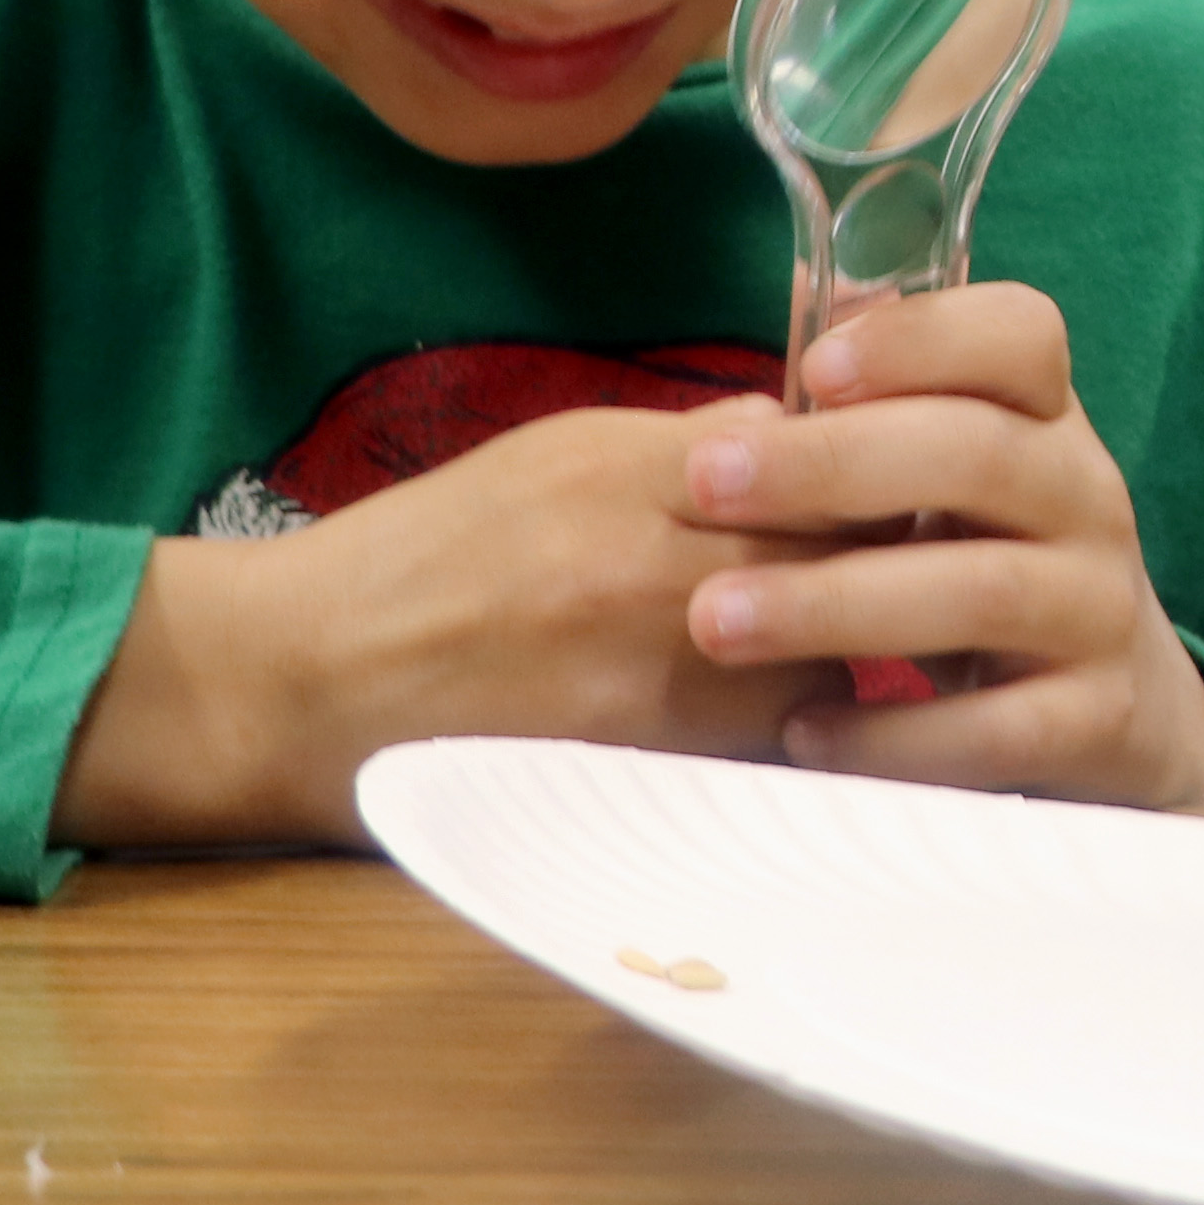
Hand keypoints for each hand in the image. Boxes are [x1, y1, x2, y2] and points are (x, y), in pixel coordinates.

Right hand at [60, 395, 844, 849]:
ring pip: (824, 663)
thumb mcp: (557, 453)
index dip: (879, 470)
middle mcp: (661, 575)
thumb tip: (806, 431)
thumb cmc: (431, 554)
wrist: (305, 680)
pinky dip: (783, 730)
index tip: (898, 474)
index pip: (826, 463)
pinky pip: (765, 748)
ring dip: (841, 652)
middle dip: (881, 561)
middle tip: (896, 564)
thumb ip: (689, 443)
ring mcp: (660, 685)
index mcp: (640, 476)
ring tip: (828, 643)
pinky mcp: (649, 773)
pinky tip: (766, 715)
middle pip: (848, 561)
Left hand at [676, 284, 1203, 813]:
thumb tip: (783, 326)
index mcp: (1046, 420)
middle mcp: (1088, 497)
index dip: (919, 340)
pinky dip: (895, 735)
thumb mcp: (946, 476)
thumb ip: (876, 413)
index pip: (1022, 335)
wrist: (1114, 706)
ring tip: (716, 622)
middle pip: (978, 453)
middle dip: (832, 466)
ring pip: (984, 591)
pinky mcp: (1097, 720)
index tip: (810, 366)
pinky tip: (803, 732)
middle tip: (704, 482)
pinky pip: (998, 728)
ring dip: (837, 601)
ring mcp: (1100, 609)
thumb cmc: (981, 564)